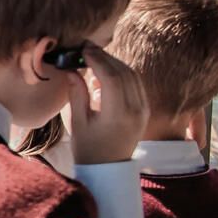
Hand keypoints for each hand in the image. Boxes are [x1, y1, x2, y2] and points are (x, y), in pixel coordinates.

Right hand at [67, 45, 147, 165]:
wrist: (109, 169)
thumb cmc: (88, 149)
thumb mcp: (77, 122)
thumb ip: (77, 94)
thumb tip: (72, 70)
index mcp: (117, 114)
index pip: (111, 77)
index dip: (97, 60)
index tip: (83, 50)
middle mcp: (135, 110)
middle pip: (124, 73)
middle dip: (105, 57)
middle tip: (88, 48)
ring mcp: (143, 109)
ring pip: (132, 76)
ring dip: (114, 63)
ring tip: (95, 57)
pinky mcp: (145, 110)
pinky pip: (136, 84)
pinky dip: (122, 73)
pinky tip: (107, 71)